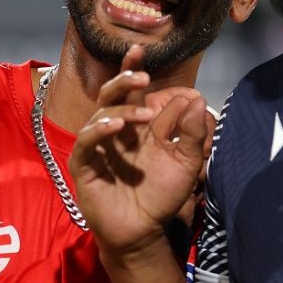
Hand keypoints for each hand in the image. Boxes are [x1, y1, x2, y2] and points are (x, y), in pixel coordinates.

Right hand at [69, 45, 212, 255]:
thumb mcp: (187, 163)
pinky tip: (115, 126)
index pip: (132, 92)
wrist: (143, 232)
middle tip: (142, 78)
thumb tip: (197, 101)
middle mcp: (115, 132)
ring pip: (100, 114)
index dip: (133, 70)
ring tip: (145, 115)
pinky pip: (86, 142)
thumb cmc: (162, 196)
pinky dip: (99, 130)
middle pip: (111, 95)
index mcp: (137, 126)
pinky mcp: (84, 165)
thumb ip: (194, 134)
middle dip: (124, 80)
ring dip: (123, 111)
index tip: (141, 51)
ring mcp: (97, 147)